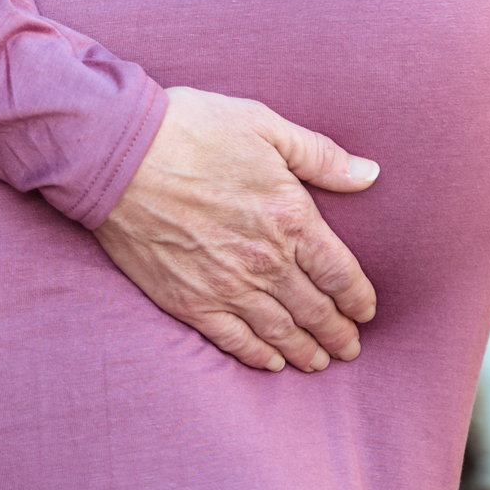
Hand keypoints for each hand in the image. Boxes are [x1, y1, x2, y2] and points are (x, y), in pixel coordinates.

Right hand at [94, 87, 379, 372]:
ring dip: (305, 351)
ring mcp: (226, 285)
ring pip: (279, 331)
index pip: (340, 273)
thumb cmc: (192, 130)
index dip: (358, 298)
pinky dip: (257, 356)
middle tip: (350, 348)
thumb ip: (320, 155)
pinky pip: (232, 339)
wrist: (119, 155)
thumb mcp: (265, 126)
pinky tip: (270, 362)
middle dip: (338, 333)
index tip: (365, 312)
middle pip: (314, 309)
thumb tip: (370, 174)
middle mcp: (265, 261)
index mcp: (291, 217)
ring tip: (320, 363)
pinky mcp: (188, 300)